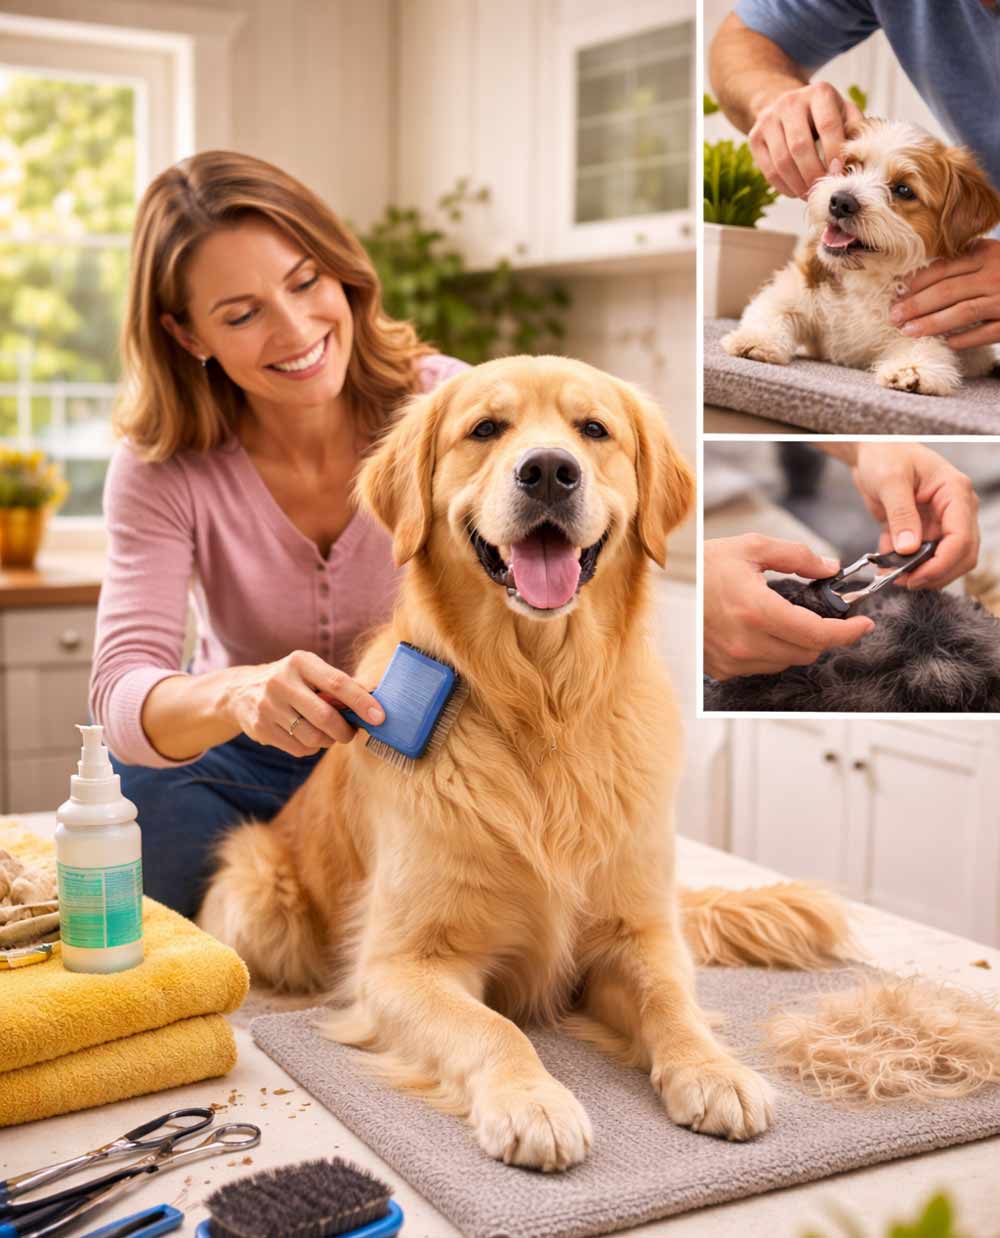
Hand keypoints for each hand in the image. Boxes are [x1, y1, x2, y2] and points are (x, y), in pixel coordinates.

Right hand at [224, 650, 384, 755]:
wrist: (240, 692)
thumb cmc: (291, 681)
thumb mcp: (309, 671)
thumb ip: (338, 685)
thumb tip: (375, 703)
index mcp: (300, 662)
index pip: (338, 683)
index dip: (362, 702)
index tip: (380, 717)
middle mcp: (282, 681)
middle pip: (325, 716)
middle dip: (345, 731)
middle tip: (352, 733)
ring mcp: (268, 706)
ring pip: (313, 737)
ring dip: (328, 741)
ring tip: (328, 735)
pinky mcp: (261, 728)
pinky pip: (299, 748)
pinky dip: (311, 748)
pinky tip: (308, 737)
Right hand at [704, 535, 873, 680]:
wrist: (669, 588)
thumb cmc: (705, 566)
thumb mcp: (752, 548)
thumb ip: (797, 556)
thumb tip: (829, 567)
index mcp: (757, 610)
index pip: (817, 634)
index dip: (847, 632)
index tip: (861, 624)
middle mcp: (746, 642)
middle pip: (807, 652)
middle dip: (822, 635)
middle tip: (823, 616)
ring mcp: (733, 660)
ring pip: (786, 662)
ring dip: (796, 644)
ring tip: (784, 619)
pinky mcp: (723, 669)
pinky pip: (762, 667)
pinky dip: (772, 652)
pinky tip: (762, 631)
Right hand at [748, 82, 863, 198]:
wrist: (788, 106)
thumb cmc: (824, 116)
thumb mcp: (844, 115)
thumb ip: (855, 133)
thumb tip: (861, 161)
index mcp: (819, 93)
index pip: (827, 126)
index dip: (834, 152)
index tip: (839, 173)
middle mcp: (790, 102)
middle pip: (800, 146)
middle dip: (814, 174)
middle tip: (823, 191)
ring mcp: (768, 119)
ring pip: (782, 162)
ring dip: (798, 185)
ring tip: (810, 195)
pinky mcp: (755, 137)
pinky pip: (769, 170)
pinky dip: (784, 187)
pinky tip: (796, 191)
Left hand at [849, 444, 979, 587]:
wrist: (871, 451)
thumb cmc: (885, 454)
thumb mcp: (891, 481)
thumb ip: (901, 514)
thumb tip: (909, 548)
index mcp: (955, 492)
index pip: (962, 538)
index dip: (942, 564)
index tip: (916, 577)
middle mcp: (954, 509)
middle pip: (960, 555)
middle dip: (935, 574)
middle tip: (904, 582)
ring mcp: (940, 521)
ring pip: (942, 560)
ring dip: (920, 573)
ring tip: (892, 575)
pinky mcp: (923, 529)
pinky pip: (921, 556)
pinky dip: (905, 565)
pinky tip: (885, 564)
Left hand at [889, 239, 999, 349]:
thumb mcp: (989, 257)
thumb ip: (962, 263)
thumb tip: (913, 280)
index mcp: (986, 254)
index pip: (943, 268)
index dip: (916, 282)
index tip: (894, 293)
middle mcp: (995, 274)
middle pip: (947, 291)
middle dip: (916, 305)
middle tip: (893, 316)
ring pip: (962, 313)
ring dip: (931, 324)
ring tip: (908, 331)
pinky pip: (985, 332)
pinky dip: (963, 339)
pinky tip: (946, 343)